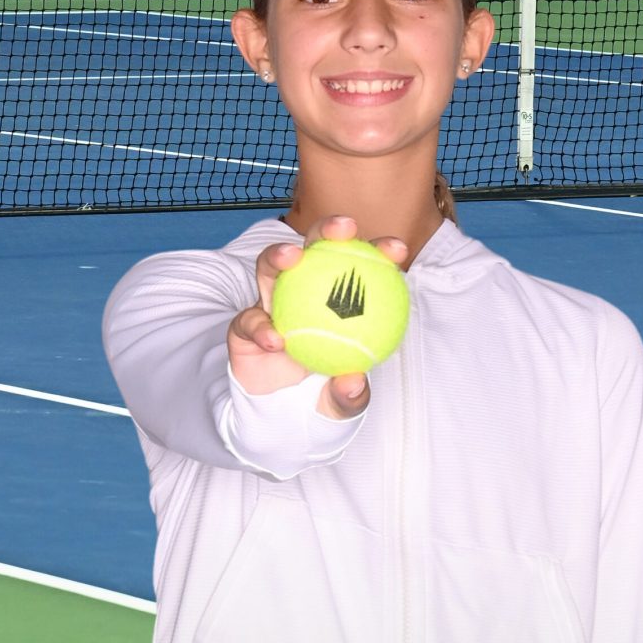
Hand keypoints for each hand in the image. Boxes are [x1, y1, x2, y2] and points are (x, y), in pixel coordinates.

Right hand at [227, 216, 406, 419]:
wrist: (280, 413)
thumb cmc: (322, 392)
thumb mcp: (343, 399)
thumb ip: (350, 393)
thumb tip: (354, 382)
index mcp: (337, 297)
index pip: (360, 267)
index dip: (379, 251)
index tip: (397, 250)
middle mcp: (302, 289)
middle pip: (314, 247)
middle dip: (328, 228)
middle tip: (346, 229)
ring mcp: (270, 302)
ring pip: (270, 266)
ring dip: (280, 255)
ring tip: (292, 257)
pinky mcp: (245, 323)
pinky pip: (249, 320)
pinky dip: (260, 326)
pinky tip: (274, 338)